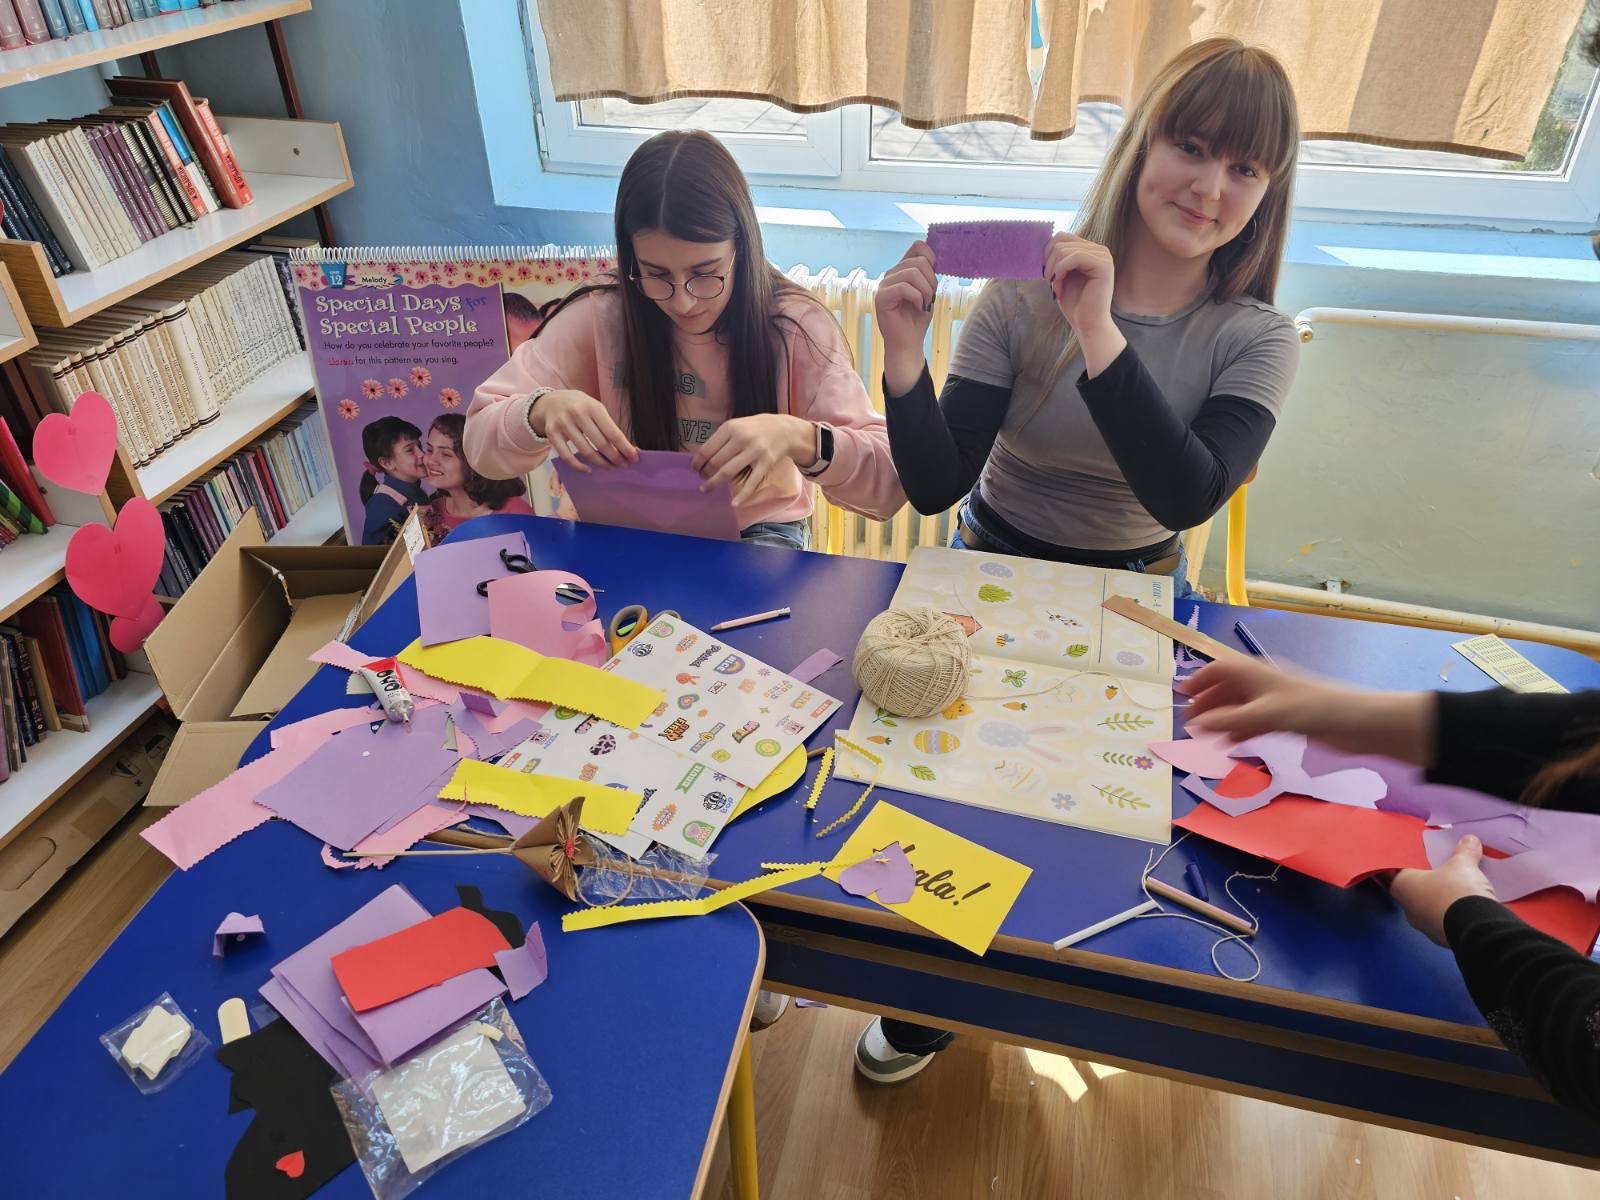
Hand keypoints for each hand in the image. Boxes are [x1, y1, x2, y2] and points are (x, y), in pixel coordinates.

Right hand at [530, 389, 636, 472]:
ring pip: (586, 452)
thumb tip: (628, 449)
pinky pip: (567, 457)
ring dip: (601, 463)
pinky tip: (589, 469)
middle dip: (615, 458)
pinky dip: (579, 466)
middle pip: (601, 444)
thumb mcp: (596, 409)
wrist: (552, 401)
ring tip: (610, 467)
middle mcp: (577, 414)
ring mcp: (563, 424)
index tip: (634, 458)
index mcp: (593, 407)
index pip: (613, 433)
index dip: (625, 448)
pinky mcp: (552, 434)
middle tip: (623, 466)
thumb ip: (609, 427)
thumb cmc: (581, 407)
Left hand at [691, 413, 811, 507]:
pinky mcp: (765, 463)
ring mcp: (754, 451)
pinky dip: (742, 495)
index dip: (697, 461)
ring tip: (706, 489)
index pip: (707, 448)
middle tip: (701, 479)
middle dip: (705, 473)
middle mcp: (742, 438)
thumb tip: (701, 457)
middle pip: (716, 462)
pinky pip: (751, 482)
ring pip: (728, 472)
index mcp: (731, 427)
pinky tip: (734, 504)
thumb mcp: (737, 425)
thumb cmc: (756, 429)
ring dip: (714, 483)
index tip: (694, 469)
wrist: (785, 430)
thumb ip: (721, 439)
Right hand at [876, 241, 935, 396]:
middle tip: (930, 298)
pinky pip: (904, 287)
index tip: (935, 274)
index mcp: (902, 270)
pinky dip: (917, 297)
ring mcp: (884, 285)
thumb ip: (928, 274)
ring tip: (925, 304)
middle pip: (918, 261)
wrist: (908, 343)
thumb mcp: (928, 291)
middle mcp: (890, 275)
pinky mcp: (881, 297)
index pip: (917, 247)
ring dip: (925, 290)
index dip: (930, 256)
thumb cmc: (917, 319)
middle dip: (931, 280)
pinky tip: (918, 307)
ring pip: (912, 273)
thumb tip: (935, 257)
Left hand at [1045, 234, 1124, 375]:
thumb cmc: (1075, 304)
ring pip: (1064, 249)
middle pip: (1061, 240)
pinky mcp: (1104, 265)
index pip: (1062, 236)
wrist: (1088, 324)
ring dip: (1053, 269)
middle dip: (1049, 262)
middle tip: (1049, 283)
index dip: (1047, 252)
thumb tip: (1042, 243)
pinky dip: (1061, 272)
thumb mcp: (1061, 275)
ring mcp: (1103, 256)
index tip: (1045, 273)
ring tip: (1054, 287)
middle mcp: (1098, 249)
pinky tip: (1059, 288)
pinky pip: (1074, 257)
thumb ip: (1057, 258)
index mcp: (1089, 250)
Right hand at [1181, 657, 1434, 764]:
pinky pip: (1256, 720)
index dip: (1200, 679)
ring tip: (1207, 735)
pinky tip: (1233, 742)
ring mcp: (1277, 701)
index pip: (1221, 668)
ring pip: (1241, 705)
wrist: (1357, 723)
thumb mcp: (1267, 714)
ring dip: (1223, 717)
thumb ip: (1230, 720)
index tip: (1183, 696)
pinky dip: (1241, 728)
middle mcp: (1264, 683)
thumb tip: (1197, 724)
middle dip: (1208, 701)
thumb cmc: (1312, 710)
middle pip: (1229, 687)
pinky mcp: (1289, 718)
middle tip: (1190, 722)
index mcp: (1258, 674)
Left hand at [1388, 835, 1496, 946]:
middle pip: (1411, 890)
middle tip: (1433, 868)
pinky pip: (1445, 919)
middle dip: (1422, 880)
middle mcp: (1409, 908)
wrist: (1477, 931)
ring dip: (1438, 897)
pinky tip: (1465, 904)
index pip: (1388, 873)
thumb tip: (1470, 840)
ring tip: (1454, 885)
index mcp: (1402, 887)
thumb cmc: (1457, 892)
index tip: (1398, 858)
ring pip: (1428, 906)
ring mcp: (1426, 926)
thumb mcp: (1462, 865)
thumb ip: (1464, 852)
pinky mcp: (1444, 937)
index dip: (1394, 865)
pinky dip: (1452, 911)